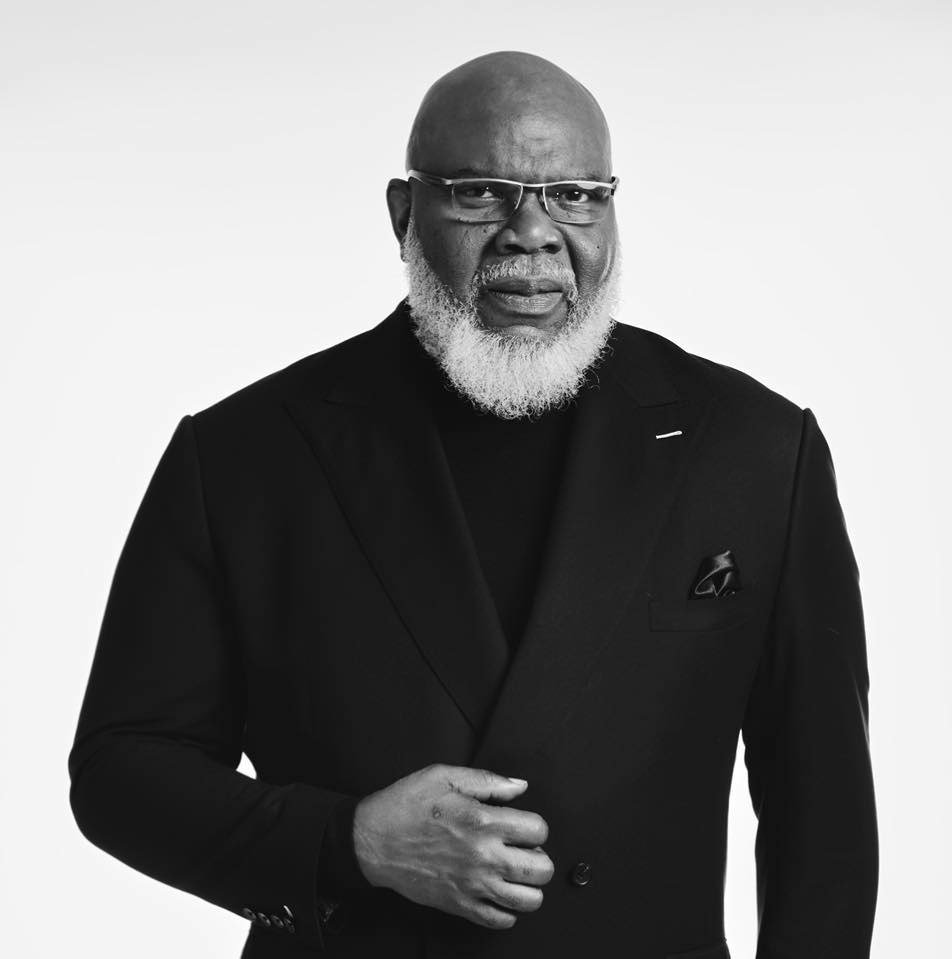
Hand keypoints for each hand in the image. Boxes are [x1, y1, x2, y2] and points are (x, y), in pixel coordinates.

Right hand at [352, 763, 553, 928]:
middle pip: (541, 869)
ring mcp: (473, 884)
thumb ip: (487, 781)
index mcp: (482, 820)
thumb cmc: (406, 805)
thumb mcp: (444, 777)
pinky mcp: (460, 905)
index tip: (524, 825)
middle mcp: (483, 856)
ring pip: (527, 900)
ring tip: (517, 874)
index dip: (535, 825)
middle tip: (526, 851)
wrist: (372, 840)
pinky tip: (497, 893)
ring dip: (530, 887)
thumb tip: (519, 786)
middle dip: (541, 858)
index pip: (538, 830)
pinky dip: (507, 911)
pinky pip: (499, 920)